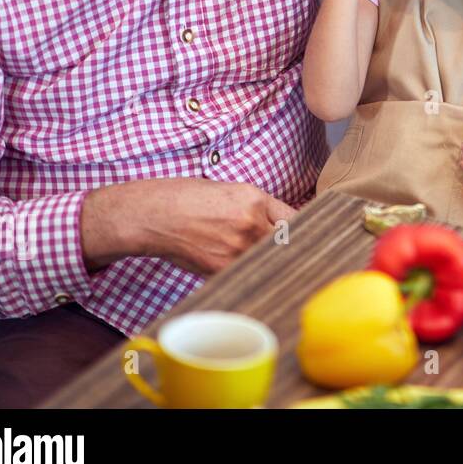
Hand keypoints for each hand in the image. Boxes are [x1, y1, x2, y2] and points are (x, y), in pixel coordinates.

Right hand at [81, 177, 297, 276]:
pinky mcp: (221, 268)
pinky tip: (236, 267)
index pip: (296, 219)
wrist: (153, 215)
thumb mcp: (230, 191)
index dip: (303, 231)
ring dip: (265, 262)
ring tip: (253, 259)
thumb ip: (259, 208)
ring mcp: (236, 248)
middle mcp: (250, 223)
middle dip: (287, 248)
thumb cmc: (187, 198)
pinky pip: (245, 272)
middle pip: (285, 243)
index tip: (309, 238)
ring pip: (265, 260)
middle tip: (295, 256)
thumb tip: (284, 227)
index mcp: (255, 199)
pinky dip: (245, 272)